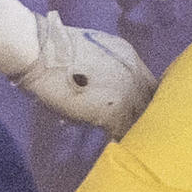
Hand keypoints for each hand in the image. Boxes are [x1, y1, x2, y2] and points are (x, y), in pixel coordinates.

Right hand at [13, 13, 156, 136]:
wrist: (42, 53)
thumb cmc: (56, 50)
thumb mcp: (94, 50)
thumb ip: (107, 67)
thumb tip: (103, 84)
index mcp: (130, 57)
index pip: (150, 84)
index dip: (143, 99)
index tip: (136, 110)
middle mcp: (134, 74)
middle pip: (149, 103)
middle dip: (140, 115)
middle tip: (130, 127)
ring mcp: (127, 93)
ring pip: (139, 119)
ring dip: (130, 128)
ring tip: (120, 136)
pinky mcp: (114, 111)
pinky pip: (123, 132)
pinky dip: (117, 138)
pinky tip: (110, 141)